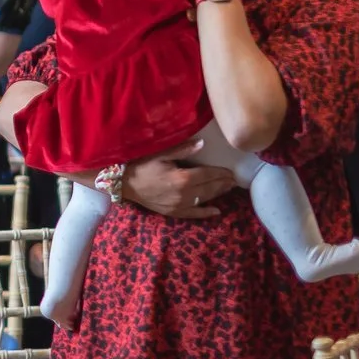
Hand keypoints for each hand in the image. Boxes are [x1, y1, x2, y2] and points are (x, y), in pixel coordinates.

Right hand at [120, 155, 239, 219]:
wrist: (124, 183)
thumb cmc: (141, 165)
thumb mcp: (161, 154)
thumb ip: (182, 149)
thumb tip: (202, 144)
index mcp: (182, 178)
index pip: (208, 174)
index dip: (221, 173)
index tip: (231, 171)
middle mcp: (184, 194)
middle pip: (209, 188)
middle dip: (223, 183)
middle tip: (234, 180)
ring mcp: (179, 205)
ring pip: (204, 199)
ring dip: (218, 194)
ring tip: (228, 188)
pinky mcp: (173, 212)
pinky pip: (193, 214)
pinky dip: (205, 213)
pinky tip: (216, 211)